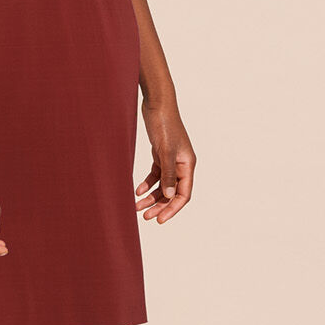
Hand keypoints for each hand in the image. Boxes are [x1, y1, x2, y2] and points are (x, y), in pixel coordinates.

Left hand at [135, 100, 194, 223]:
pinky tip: (137, 191)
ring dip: (151, 196)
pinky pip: (155, 174)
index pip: (183, 194)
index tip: (160, 220)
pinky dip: (147, 183)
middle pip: (172, 192)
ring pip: (162, 185)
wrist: (157, 104)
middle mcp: (181, 164)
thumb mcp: (165, 151)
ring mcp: (170, 160)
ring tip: (137, 207)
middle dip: (159, 206)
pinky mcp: (160, 154)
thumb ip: (168, 174)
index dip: (172, 209)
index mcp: (187, 164)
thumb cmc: (165, 124)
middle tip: (146, 217)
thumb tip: (170, 196)